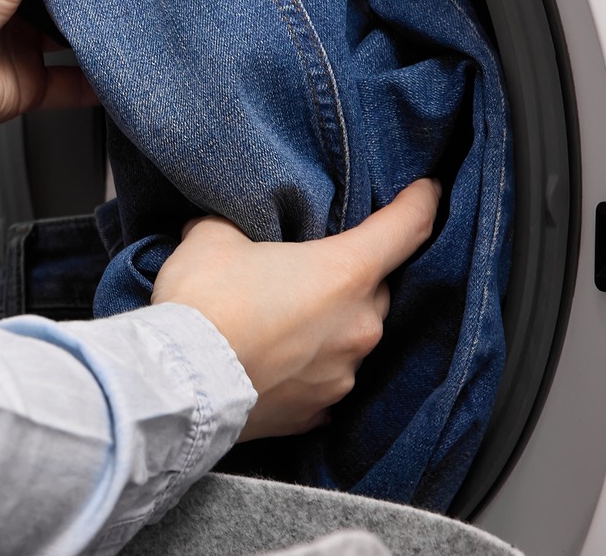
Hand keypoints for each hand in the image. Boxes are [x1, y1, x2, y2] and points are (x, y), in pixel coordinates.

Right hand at [153, 179, 441, 441]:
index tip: (427, 192)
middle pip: (375, 290)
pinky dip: (305, 371)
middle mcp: (358, 326)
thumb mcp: (212, 237)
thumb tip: (225, 228)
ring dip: (325, 328)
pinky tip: (274, 363)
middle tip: (306, 271)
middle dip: (349, 279)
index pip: (406, 228)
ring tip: (279, 322)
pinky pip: (323, 382)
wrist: (178, 385)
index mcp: (346, 272)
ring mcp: (341, 375)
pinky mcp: (315, 413)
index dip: (420, 202)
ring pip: (350, 339)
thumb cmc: (204, 305)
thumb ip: (234, 225)